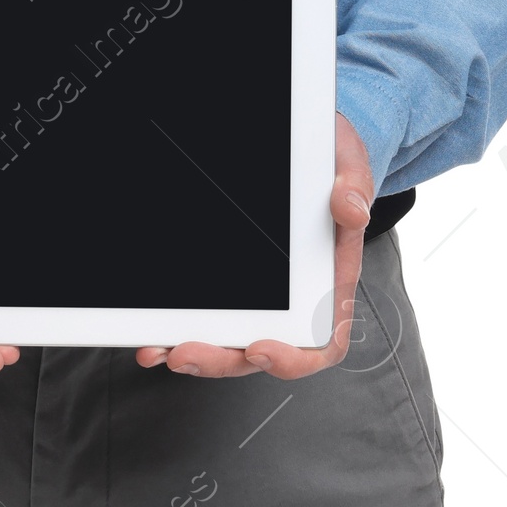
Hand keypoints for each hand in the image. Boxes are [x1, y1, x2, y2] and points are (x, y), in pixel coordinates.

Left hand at [133, 113, 373, 380]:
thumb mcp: (348, 162)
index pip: (322, 340)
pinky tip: (152, 332)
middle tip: (185, 352)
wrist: (309, 147)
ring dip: (196, 351)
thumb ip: (354, 185)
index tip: (260, 348)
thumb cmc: (332, 164)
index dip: (293, 358)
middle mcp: (294, 297)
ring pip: (230, 340)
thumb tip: (351, 209)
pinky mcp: (231, 280)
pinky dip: (179, 327)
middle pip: (262, 351)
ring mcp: (261, 292)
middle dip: (222, 359)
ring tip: (158, 349)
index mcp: (331, 281)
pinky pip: (208, 313)